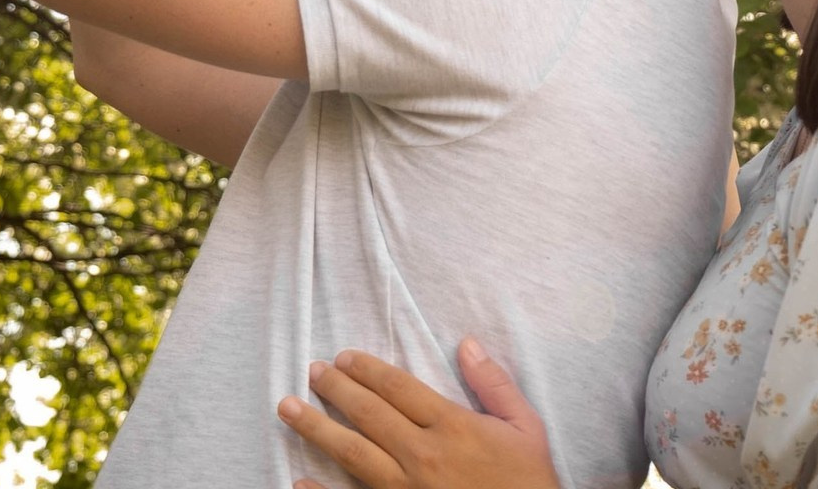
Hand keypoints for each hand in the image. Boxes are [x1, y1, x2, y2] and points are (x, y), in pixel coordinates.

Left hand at [277, 339, 560, 488]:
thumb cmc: (528, 482)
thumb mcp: (526, 427)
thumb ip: (494, 384)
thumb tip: (467, 343)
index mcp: (452, 425)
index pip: (399, 387)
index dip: (368, 369)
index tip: (344, 356)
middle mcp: (424, 454)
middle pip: (370, 414)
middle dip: (337, 389)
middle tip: (313, 370)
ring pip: (353, 453)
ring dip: (317, 428)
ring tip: (288, 408)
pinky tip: (299, 480)